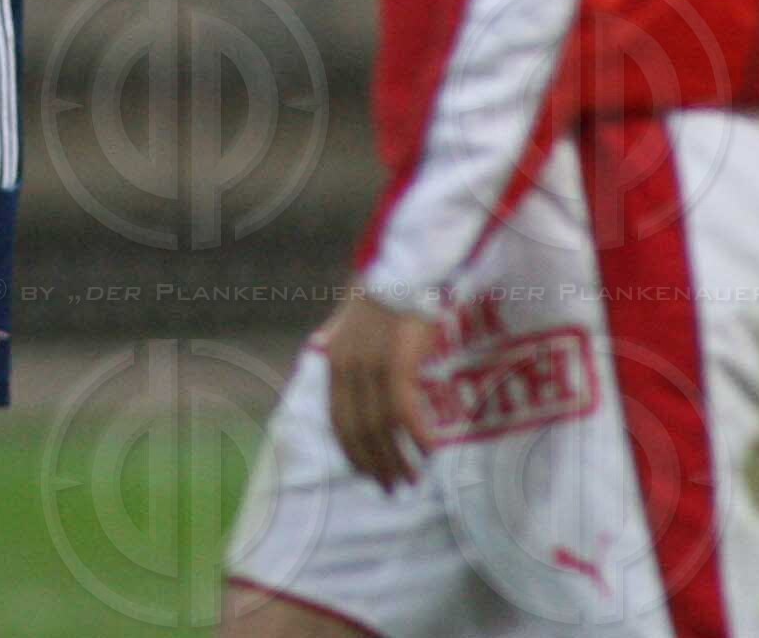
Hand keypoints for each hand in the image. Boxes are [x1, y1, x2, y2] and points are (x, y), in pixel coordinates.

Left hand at [322, 289, 439, 490]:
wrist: (402, 270)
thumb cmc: (382, 295)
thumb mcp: (351, 322)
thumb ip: (342, 344)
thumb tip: (327, 354)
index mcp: (334, 362)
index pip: (337, 420)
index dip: (351, 451)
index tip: (367, 474)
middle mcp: (347, 368)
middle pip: (358, 430)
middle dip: (375, 464)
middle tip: (392, 488)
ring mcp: (371, 366)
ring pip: (381, 427)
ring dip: (398, 458)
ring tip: (413, 478)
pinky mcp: (396, 364)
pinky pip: (405, 411)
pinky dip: (418, 436)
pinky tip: (431, 452)